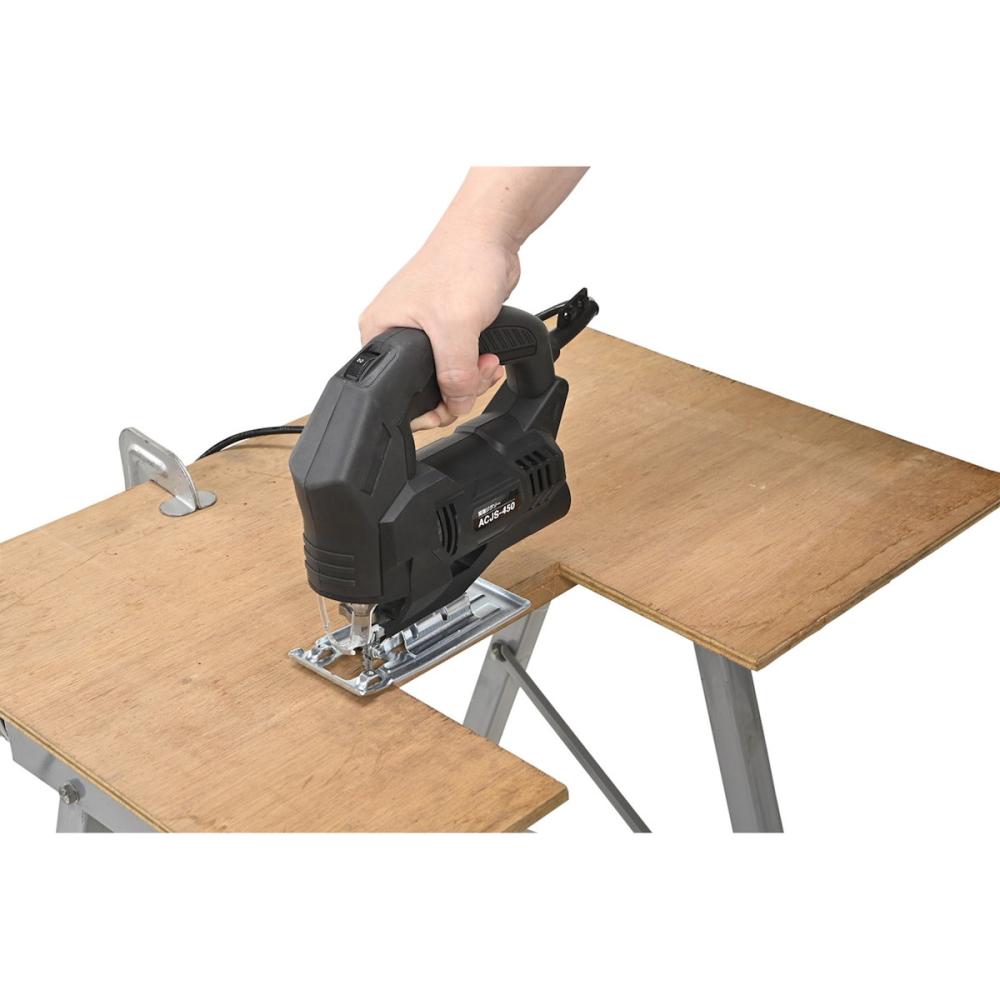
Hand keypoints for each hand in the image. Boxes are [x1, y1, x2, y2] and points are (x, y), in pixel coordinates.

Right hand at [359, 231, 518, 429]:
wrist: (489, 236)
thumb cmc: (461, 263)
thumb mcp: (455, 327)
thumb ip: (454, 374)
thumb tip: (455, 404)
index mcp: (380, 332)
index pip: (394, 391)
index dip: (428, 406)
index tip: (454, 403)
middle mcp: (396, 332)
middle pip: (423, 389)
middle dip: (458, 389)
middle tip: (477, 372)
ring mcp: (421, 331)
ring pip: (445, 377)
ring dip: (472, 377)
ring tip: (487, 359)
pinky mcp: (445, 328)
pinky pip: (458, 362)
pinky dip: (476, 364)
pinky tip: (489, 353)